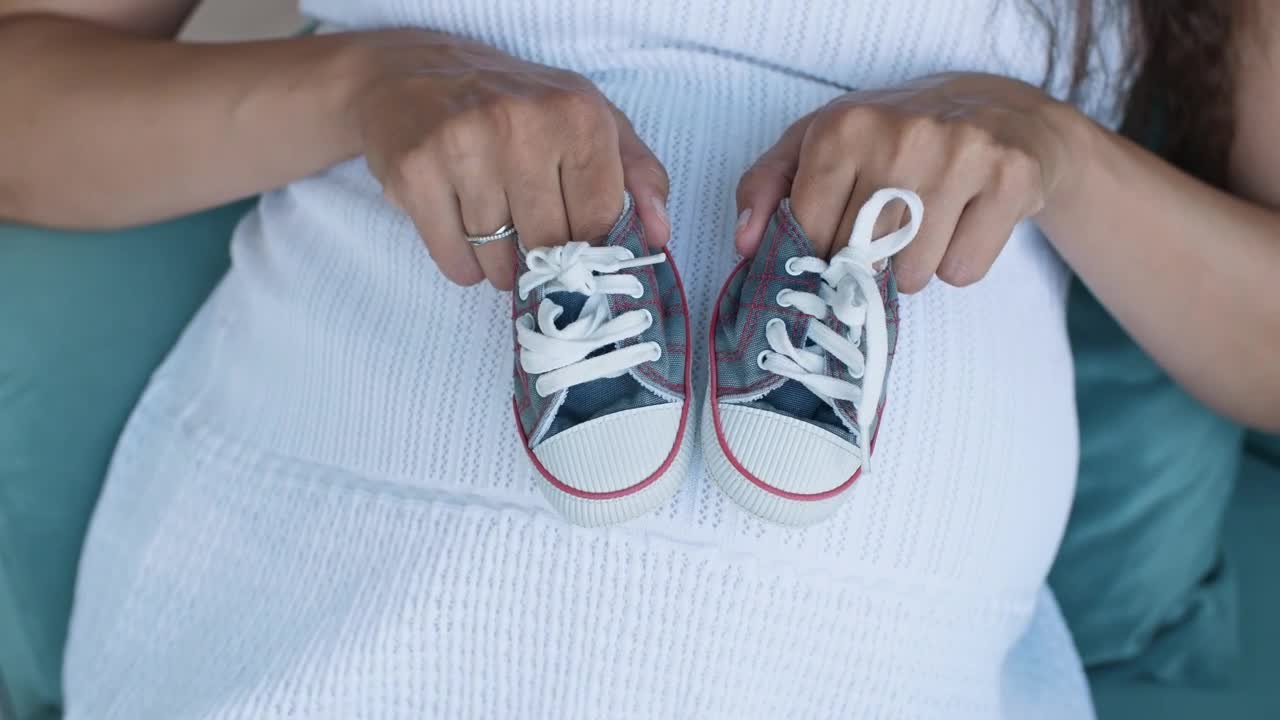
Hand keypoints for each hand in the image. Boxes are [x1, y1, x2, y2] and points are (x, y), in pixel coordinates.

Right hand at [350, 32, 669, 289]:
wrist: (414, 71)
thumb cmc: (515, 104)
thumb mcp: (588, 119)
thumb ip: (639, 174)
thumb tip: (659, 234)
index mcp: (576, 114)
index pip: (599, 220)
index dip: (590, 244)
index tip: (577, 244)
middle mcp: (521, 125)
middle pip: (550, 244)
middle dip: (544, 258)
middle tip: (532, 240)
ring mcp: (464, 147)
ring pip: (499, 261)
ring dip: (501, 267)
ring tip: (497, 234)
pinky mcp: (417, 173)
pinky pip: (454, 259)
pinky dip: (463, 265)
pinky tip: (463, 235)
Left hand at [734, 73, 1079, 292]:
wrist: (999, 110)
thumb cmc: (892, 135)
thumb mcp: (817, 143)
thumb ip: (765, 187)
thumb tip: (745, 244)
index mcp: (844, 127)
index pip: (809, 235)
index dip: (819, 253)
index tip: (835, 242)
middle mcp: (901, 135)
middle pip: (861, 260)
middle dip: (867, 262)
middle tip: (886, 227)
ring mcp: (962, 155)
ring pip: (913, 275)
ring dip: (914, 267)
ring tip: (925, 223)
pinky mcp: (1011, 180)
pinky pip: (963, 272)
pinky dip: (960, 263)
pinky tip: (963, 222)